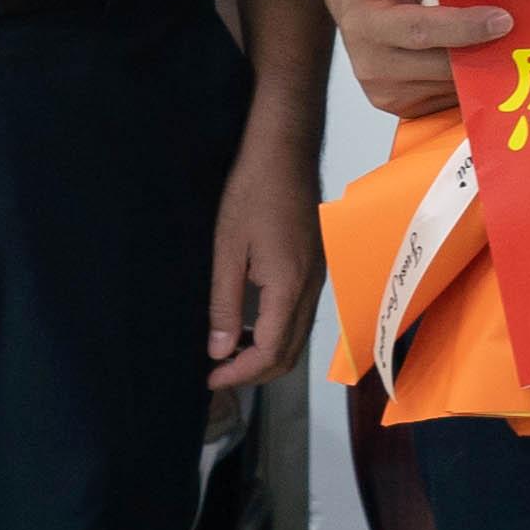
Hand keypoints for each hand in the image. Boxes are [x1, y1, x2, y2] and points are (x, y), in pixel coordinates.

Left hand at [208, 153, 317, 389]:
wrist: (285, 150)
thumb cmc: (252, 192)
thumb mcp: (228, 249)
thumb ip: (226, 304)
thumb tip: (220, 351)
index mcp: (289, 287)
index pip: (271, 351)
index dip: (240, 373)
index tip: (210, 378)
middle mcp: (312, 288)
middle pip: (291, 353)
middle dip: (256, 373)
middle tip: (219, 374)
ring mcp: (318, 277)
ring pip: (299, 337)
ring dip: (267, 354)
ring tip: (230, 353)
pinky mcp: (316, 266)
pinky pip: (301, 316)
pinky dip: (278, 333)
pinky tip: (251, 323)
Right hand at [320, 0, 507, 123]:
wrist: (357, 8)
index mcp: (367, 22)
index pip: (422, 30)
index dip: (465, 27)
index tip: (503, 21)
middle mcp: (371, 64)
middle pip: (442, 65)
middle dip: (485, 51)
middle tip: (522, 37)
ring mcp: (384, 93)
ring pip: (450, 85)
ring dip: (480, 69)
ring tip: (506, 48)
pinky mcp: (400, 110)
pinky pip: (447, 99)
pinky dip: (468, 83)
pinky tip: (482, 64)